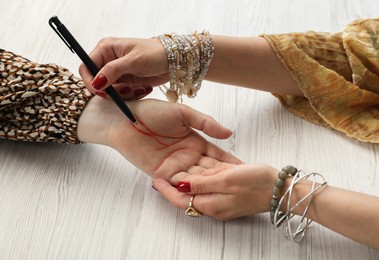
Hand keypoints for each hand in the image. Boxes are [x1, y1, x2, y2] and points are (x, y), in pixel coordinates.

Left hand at [77, 97, 241, 183]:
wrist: (123, 117)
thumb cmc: (151, 112)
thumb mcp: (182, 113)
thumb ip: (205, 123)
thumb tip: (229, 134)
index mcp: (196, 141)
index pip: (218, 156)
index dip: (231, 163)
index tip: (247, 171)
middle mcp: (188, 156)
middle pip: (210, 172)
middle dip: (225, 180)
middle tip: (244, 189)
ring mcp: (175, 166)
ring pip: (197, 180)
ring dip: (210, 187)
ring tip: (228, 196)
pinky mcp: (161, 174)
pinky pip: (178, 185)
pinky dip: (189, 190)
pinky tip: (203, 196)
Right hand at [79, 37, 167, 98]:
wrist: (174, 61)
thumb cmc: (155, 54)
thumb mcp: (134, 61)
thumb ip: (113, 71)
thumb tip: (96, 82)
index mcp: (106, 48)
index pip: (86, 66)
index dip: (90, 81)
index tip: (101, 91)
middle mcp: (108, 60)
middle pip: (96, 82)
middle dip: (109, 90)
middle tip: (124, 91)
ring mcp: (117, 73)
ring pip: (109, 91)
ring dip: (122, 94)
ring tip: (137, 88)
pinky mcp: (126, 82)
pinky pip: (121, 94)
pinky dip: (130, 95)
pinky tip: (142, 89)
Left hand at [153, 163, 277, 219]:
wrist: (282, 189)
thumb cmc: (257, 183)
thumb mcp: (226, 179)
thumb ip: (202, 183)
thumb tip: (181, 185)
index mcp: (211, 203)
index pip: (181, 199)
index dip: (167, 190)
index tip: (155, 180)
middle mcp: (214, 204)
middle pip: (188, 194)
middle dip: (175, 184)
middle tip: (162, 170)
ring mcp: (222, 200)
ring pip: (199, 188)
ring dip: (189, 178)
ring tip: (175, 165)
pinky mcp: (230, 194)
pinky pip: (212, 185)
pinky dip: (203, 177)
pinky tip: (199, 166)